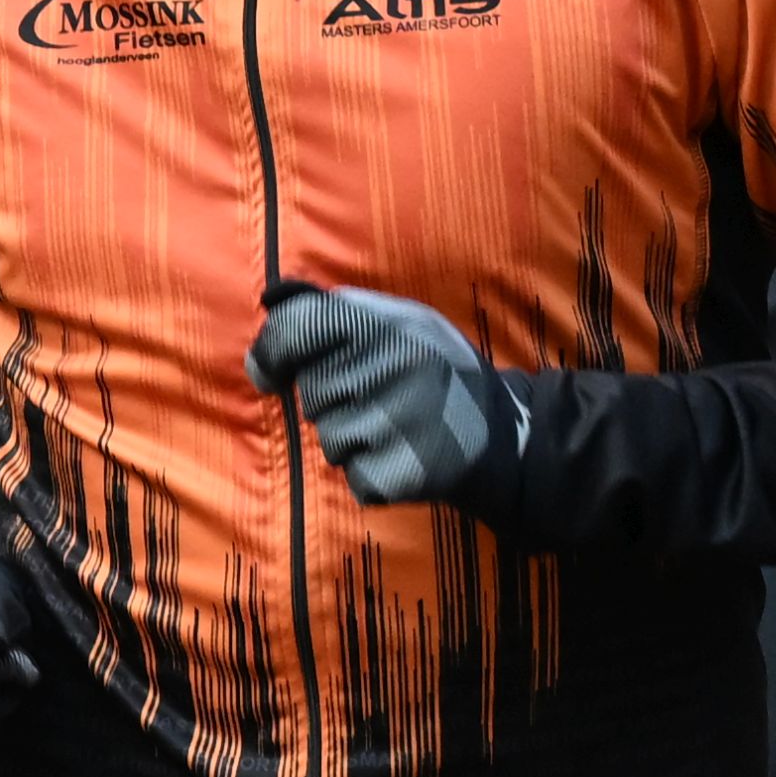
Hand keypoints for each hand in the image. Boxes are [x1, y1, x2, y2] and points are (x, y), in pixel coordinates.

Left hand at [246, 279, 513, 505]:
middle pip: (312, 392)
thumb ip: (337, 308)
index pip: (295, 328)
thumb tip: (272, 300)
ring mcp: (393, 424)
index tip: (269, 372)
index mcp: (384, 323)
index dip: (271, 352)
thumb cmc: (439, 370)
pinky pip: (354, 476)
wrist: (506, 432)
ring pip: (329, 439)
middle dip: (333, 399)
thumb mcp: (401, 319)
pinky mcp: (399, 473)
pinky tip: (404, 455)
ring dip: (353, 438)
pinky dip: (371, 472)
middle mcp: (388, 368)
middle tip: (380, 396)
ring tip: (398, 425)